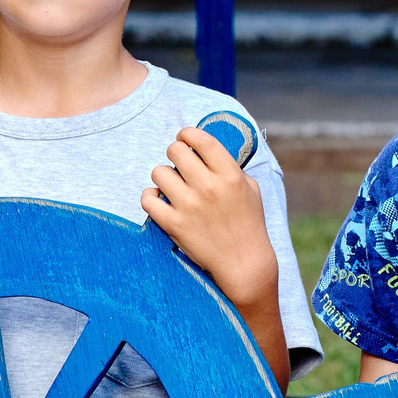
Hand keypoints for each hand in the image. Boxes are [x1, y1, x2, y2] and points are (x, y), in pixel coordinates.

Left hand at [141, 127, 275, 306]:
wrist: (244, 263)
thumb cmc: (248, 224)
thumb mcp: (249, 189)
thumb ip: (230, 168)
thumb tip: (206, 150)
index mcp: (230, 175)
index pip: (202, 140)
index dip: (188, 133)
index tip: (184, 137)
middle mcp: (209, 187)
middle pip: (176, 151)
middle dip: (174, 153)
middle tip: (178, 163)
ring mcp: (190, 206)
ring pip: (159, 172)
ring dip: (163, 176)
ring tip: (171, 185)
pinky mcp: (174, 224)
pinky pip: (148, 199)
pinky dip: (150, 197)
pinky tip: (158, 200)